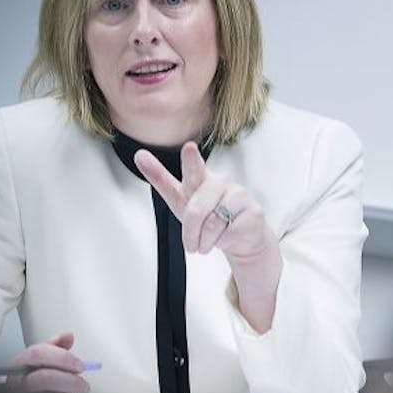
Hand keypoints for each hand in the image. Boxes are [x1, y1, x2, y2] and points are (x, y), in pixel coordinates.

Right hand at [5, 331, 89, 392]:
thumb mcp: (42, 360)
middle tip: (83, 385)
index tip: (79, 365)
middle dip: (71, 381)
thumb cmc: (35, 379)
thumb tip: (68, 336)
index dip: (62, 357)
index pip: (38, 353)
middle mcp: (16, 381)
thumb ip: (55, 347)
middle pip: (46, 377)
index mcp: (19, 363)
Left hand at [134, 142, 275, 263]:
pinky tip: (228, 237)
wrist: (242, 235)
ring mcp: (240, 195)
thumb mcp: (181, 199)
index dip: (191, 160)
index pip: (194, 169)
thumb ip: (160, 178)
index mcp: (202, 178)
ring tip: (208, 242)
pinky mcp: (254, 211)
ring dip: (206, 241)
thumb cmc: (209, 214)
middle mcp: (222, 183)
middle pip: (197, 210)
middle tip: (191, 244)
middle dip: (190, 232)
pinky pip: (229, 233)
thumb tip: (139, 155)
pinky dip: (223, 242)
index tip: (189, 148)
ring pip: (213, 224)